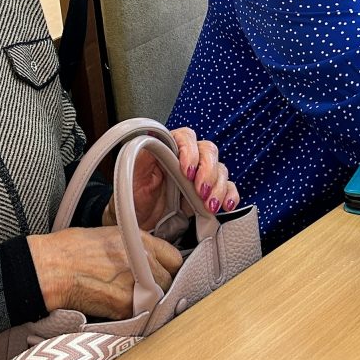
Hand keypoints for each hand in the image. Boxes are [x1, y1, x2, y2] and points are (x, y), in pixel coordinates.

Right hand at [28, 228, 181, 317]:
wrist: (50, 268)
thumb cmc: (72, 249)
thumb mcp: (109, 234)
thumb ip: (134, 246)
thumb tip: (148, 257)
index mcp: (140, 240)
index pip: (174, 258)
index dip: (167, 267)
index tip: (160, 272)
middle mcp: (142, 260)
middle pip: (168, 281)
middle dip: (157, 286)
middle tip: (140, 287)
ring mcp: (136, 284)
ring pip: (157, 300)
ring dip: (147, 301)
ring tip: (125, 296)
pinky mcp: (125, 306)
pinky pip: (140, 313)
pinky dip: (131, 313)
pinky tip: (115, 304)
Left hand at [103, 126, 239, 228]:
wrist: (136, 223)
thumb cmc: (130, 197)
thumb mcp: (130, 174)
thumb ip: (143, 155)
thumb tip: (152, 138)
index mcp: (168, 148)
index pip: (186, 137)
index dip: (190, 151)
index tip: (187, 170)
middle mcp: (186, 159)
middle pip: (208, 151)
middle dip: (208, 171)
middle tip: (200, 190)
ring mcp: (198, 177)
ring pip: (220, 170)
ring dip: (218, 187)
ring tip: (209, 204)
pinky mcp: (207, 195)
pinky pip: (227, 189)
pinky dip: (230, 195)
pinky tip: (226, 205)